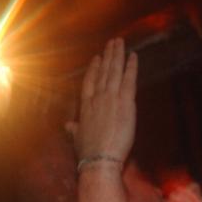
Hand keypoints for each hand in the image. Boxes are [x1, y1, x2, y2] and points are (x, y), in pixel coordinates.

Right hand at [67, 38, 137, 163]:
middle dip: (108, 56)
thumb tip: (67, 125)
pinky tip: (133, 56)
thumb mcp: (76, 138)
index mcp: (85, 107)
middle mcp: (97, 98)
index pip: (89, 82)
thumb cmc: (87, 152)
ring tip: (120, 43)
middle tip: (112, 42)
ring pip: (115, 72)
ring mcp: (111, 98)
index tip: (97, 58)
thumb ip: (73, 129)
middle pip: (103, 72)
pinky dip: (131, 67)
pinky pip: (129, 80)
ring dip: (118, 55)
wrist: (100, 159)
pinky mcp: (126, 102)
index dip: (94, 69)